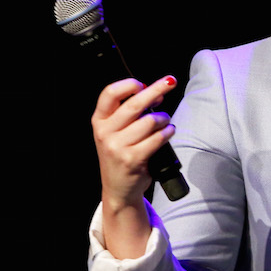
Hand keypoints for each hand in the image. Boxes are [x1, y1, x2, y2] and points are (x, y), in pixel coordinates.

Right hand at [91, 75, 177, 256]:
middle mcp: (105, 132)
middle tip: (170, 82)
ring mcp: (117, 147)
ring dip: (164, 118)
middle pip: (134, 105)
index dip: (129, 85)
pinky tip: (169, 131)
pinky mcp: (132, 159)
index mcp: (99, 121)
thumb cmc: (122, 153)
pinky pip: (157, 138)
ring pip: (149, 122)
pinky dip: (168, 132)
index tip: (143, 84)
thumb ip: (129, 113)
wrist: (119, 188)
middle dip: (156, 90)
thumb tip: (156, 93)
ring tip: (165, 122)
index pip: (110, 94)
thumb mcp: (116, 131)